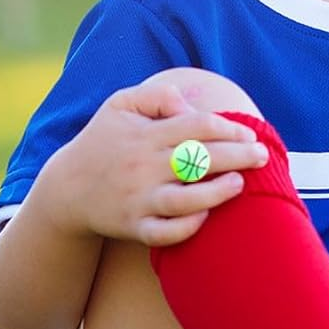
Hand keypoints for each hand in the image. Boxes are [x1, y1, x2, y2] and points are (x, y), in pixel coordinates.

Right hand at [48, 79, 270, 246]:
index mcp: (145, 135)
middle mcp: (142, 167)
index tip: (248, 134)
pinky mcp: (133, 227)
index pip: (195, 126)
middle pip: (198, 160)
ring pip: (185, 200)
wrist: (66, 189)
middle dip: (237, 156)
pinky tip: (206, 215)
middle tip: (261, 156)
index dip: (228, 128)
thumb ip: (156, 95)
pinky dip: (187, 227)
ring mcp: (138, 200)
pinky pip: (164, 233)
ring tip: (239, 184)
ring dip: (217, 192)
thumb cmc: (103, 141)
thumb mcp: (120, 104)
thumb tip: (188, 106)